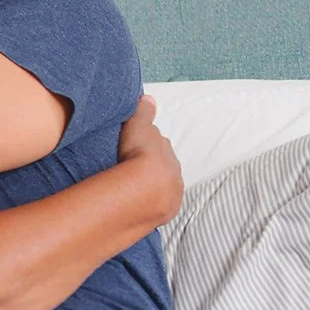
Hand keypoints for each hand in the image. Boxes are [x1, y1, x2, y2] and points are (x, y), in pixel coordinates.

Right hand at [119, 95, 183, 223]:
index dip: (148, 146)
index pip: (160, 146)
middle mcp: (175, 171)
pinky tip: (140, 205)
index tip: (136, 148)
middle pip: (164, 167)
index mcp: (167, 151)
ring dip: (153, 187)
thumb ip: (144, 112)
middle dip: (153, 167)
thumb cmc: (139, 154)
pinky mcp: (168, 211)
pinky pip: (159, 205)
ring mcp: (173, 192)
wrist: (144, 188)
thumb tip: (148, 98)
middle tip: (134, 169)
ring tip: (135, 190)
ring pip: (163, 187)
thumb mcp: (138, 125)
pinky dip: (152, 203)